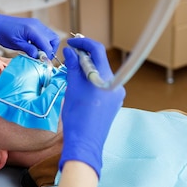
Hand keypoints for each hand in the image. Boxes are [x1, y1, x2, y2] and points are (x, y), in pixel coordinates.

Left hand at [0, 5, 59, 58]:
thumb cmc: (2, 32)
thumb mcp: (16, 44)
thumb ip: (29, 50)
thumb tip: (39, 57)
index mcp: (33, 30)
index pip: (48, 45)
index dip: (47, 56)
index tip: (43, 63)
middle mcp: (37, 25)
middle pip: (53, 40)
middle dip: (50, 50)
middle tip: (43, 58)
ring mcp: (36, 24)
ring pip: (50, 36)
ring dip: (47, 46)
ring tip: (38, 53)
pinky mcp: (34, 24)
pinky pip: (44, 33)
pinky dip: (43, 41)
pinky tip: (35, 47)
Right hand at [59, 37, 124, 177]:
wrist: (85, 143)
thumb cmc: (77, 117)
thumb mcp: (72, 88)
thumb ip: (73, 66)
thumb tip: (70, 51)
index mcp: (106, 79)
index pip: (97, 51)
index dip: (83, 43)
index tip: (71, 43)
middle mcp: (115, 84)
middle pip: (101, 61)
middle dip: (85, 55)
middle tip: (70, 54)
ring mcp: (116, 94)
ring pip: (101, 73)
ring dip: (88, 68)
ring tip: (73, 70)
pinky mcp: (114, 102)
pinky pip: (103, 84)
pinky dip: (92, 79)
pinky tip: (81, 84)